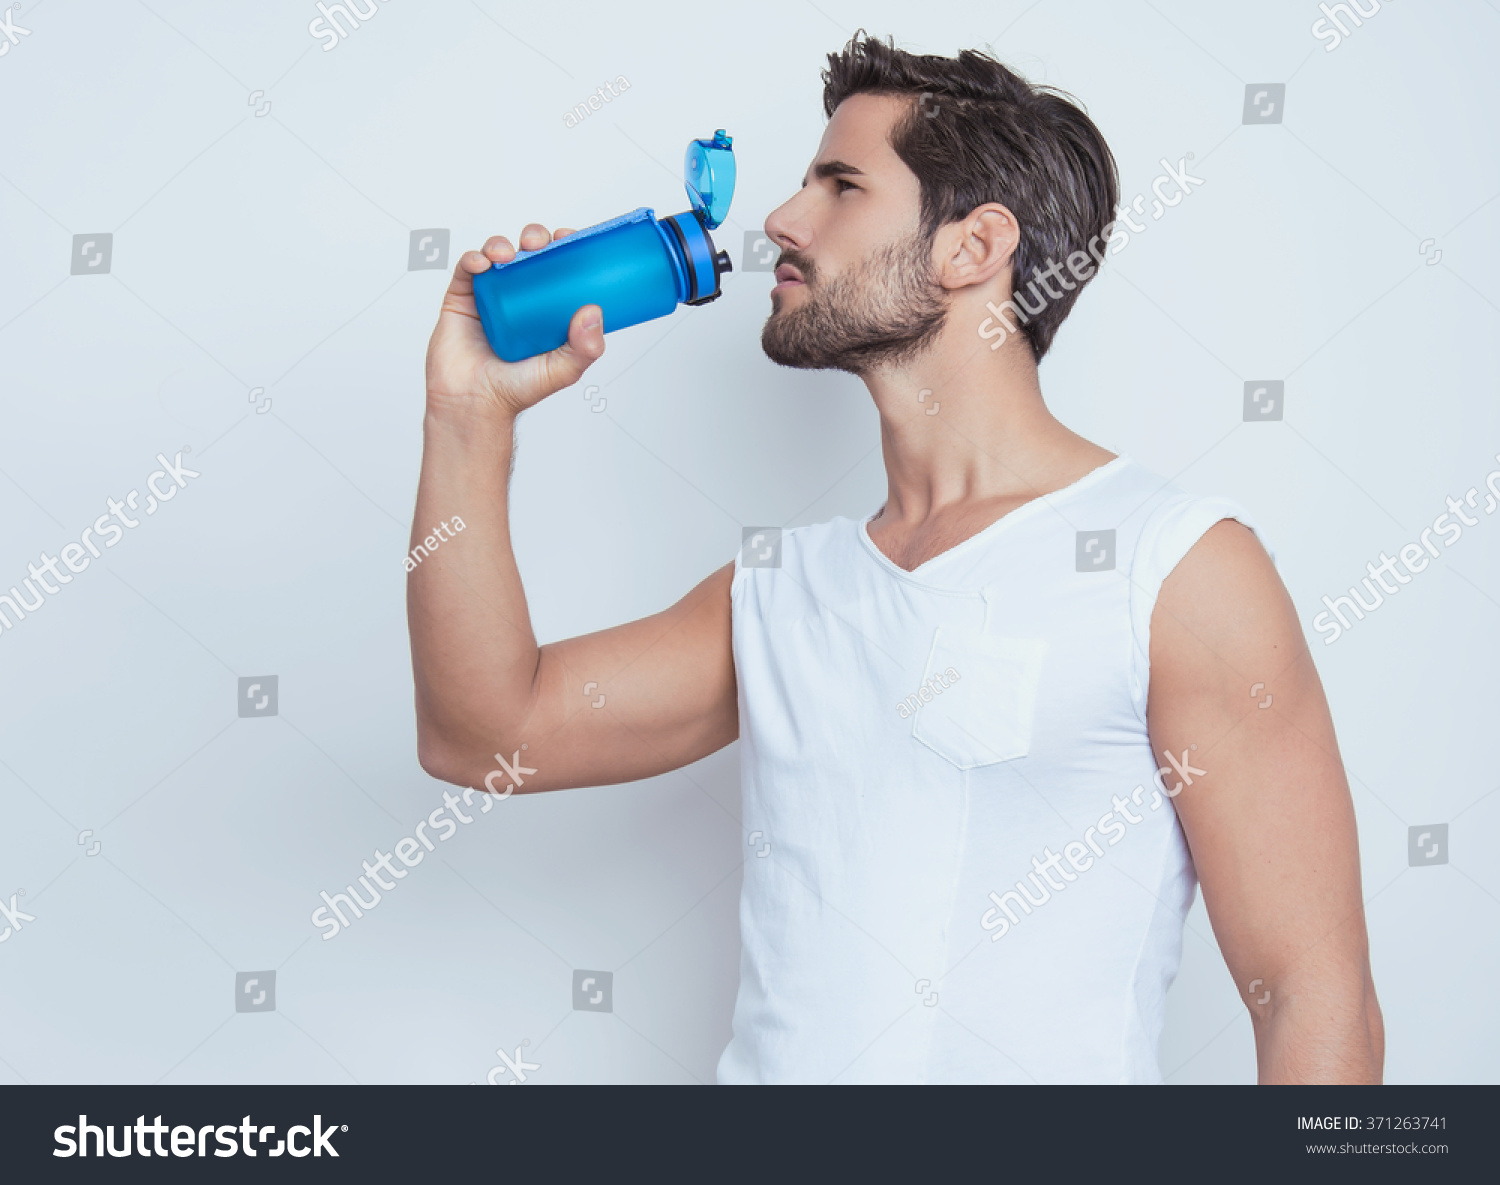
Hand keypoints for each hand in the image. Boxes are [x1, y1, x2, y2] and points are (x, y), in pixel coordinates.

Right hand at [424, 223, 604, 420]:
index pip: (560, 270)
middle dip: (535, 238)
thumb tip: (593, 311)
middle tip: (539, 243)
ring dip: (502, 244)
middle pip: (529, 254)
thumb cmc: (516, 389)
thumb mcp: (562, 370)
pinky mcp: (462, 298)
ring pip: (497, 255)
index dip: (566, 249)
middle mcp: (519, 298)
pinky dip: (473, 259)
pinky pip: (467, 269)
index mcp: (546, 309)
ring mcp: (490, 296)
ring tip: (506, 254)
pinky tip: (482, 264)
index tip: (573, 239)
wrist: (473, 403)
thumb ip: (584, 347)